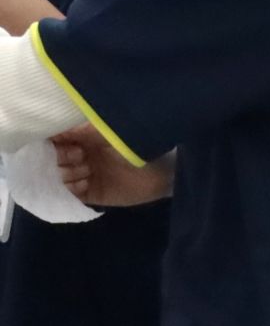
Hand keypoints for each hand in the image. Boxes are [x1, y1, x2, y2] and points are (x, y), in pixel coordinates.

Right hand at [52, 126, 174, 207]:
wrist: (162, 170)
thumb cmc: (135, 144)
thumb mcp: (106, 131)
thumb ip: (78, 129)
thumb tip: (50, 129)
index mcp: (81, 137)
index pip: (52, 142)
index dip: (52, 145)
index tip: (60, 144)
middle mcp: (79, 157)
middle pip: (53, 162)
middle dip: (62, 160)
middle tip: (82, 157)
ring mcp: (85, 176)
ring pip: (59, 179)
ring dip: (70, 175)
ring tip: (89, 170)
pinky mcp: (92, 194)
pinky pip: (70, 196)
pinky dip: (71, 191)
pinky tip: (85, 183)